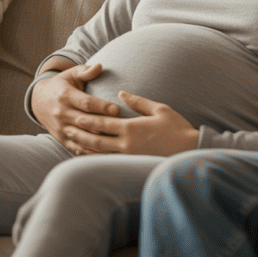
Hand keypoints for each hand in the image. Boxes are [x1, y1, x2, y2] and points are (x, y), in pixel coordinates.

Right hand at [31, 63, 119, 152]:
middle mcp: (62, 113)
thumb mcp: (71, 74)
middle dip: (104, 124)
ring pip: (82, 137)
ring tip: (118, 141)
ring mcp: (61, 128)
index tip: (118, 109)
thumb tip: (99, 66)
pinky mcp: (61, 139)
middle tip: (123, 126)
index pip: (86, 103)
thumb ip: (86, 71)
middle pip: (85, 121)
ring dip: (99, 140)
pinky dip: (90, 151)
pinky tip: (106, 152)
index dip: (102, 106)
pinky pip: (76, 147)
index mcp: (66, 96)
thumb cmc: (62, 84)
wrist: (38, 101)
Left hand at [64, 92, 199, 156]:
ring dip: (85, 147)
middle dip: (80, 134)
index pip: (103, 124)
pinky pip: (108, 161)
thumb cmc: (177, 127)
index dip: (87, 120)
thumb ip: (138, 102)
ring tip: (73, 142)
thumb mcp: (160, 109)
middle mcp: (126, 143)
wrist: (189, 149)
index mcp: (131, 128)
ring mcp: (128, 156)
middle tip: (67, 129)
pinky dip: (96, 158)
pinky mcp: (132, 164)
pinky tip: (89, 155)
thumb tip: (122, 93)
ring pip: (100, 153)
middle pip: (96, 139)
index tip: (76, 116)